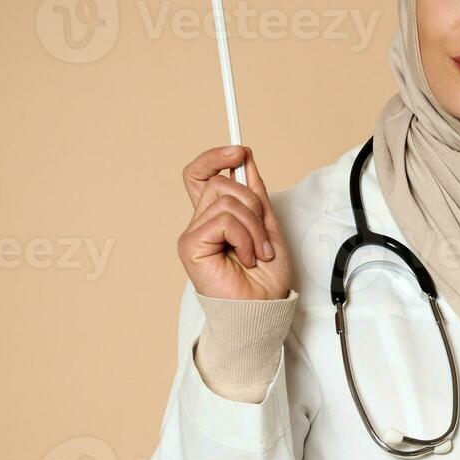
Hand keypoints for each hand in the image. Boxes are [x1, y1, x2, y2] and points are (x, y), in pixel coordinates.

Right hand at [177, 145, 291, 300]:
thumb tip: (245, 160)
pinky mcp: (190, 244)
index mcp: (217, 217)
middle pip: (221, 183)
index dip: (216, 158)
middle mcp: (201, 223)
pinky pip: (223, 220)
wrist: (263, 308)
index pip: (202, 175)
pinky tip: (246, 257)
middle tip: (263, 236)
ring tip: (258, 252)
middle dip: (253, 204)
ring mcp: (194, 233)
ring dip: (254, 227)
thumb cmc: (265, 278)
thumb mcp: (268, 226)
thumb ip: (255, 194)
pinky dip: (245, 237)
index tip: (241, 152)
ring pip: (227, 200)